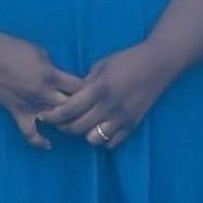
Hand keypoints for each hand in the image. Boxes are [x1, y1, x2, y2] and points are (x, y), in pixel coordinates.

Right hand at [0, 30, 81, 149]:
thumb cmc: (12, 48)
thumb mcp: (40, 53)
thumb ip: (54, 69)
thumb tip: (64, 81)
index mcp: (50, 75)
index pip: (79, 87)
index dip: (91, 89)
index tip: (96, 90)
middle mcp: (43, 93)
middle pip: (72, 107)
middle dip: (83, 108)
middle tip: (90, 109)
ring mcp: (29, 105)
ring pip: (55, 121)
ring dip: (67, 122)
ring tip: (76, 122)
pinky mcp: (16, 111)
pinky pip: (29, 132)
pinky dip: (39, 140)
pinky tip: (49, 144)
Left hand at [45, 43, 172, 150]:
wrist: (158, 63)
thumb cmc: (127, 59)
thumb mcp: (101, 66)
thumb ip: (85, 84)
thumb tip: (71, 97)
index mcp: (99, 89)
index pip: (69, 109)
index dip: (53, 115)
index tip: (45, 115)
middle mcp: (110, 106)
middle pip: (78, 127)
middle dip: (64, 127)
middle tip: (59, 122)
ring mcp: (123, 117)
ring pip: (94, 139)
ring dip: (84, 134)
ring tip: (81, 126)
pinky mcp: (133, 123)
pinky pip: (112, 142)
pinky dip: (102, 139)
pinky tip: (99, 129)